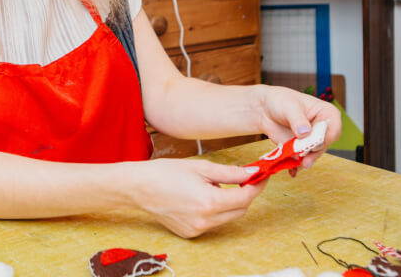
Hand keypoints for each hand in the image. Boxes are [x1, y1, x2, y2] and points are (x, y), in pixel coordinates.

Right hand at [131, 158, 267, 238]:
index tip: (262, 175)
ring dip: (228, 202)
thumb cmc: (165, 172)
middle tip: (241, 178)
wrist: (138, 187)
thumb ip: (229, 172)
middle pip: (239, 210)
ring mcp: (197, 229)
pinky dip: (213, 210)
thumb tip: (252, 173)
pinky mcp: (190, 233)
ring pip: (226, 217)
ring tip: (211, 185)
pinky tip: (198, 197)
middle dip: (244, 194)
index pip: (245, 197)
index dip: (257, 185)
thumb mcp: (200, 167)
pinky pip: (212, 222)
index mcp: (210, 202)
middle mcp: (206, 220)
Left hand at [257, 85, 341, 169]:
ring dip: (305, 160)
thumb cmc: (281, 101)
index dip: (325, 138)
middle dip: (313, 152)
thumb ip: (298, 120)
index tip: (314, 143)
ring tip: (296, 163)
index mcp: (327, 114)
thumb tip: (305, 132)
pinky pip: (302, 160)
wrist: (265, 109)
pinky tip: (291, 170)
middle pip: (324, 145)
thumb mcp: (290, 107)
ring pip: (313, 155)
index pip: (333, 130)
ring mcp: (312, 140)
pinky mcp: (302, 149)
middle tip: (303, 157)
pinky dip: (296, 166)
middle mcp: (322, 129)